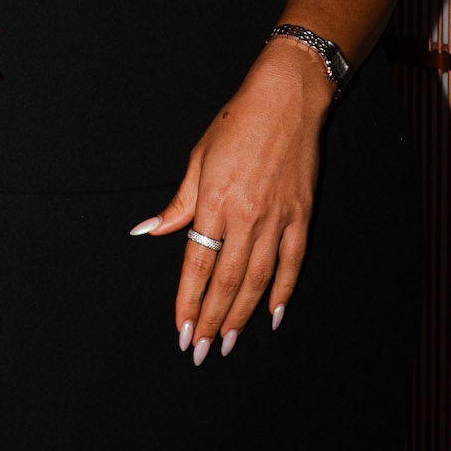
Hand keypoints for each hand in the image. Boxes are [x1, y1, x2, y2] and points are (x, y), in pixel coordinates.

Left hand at [130, 39, 333, 360]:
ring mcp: (277, 218)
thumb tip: (149, 231)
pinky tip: (273, 315)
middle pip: (226, 281)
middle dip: (210, 320)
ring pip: (258, 280)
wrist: (287, 99)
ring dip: (241, 315)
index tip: (180, 330)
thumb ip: (179, 203)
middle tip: (201, 351)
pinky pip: (292, 263)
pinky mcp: (301, 215)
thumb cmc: (237, 123)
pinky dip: (283, 291)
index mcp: (215, 200)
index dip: (187, 302)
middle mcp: (246, 215)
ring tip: (228, 342)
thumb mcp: (199, 158)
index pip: (197, 264)